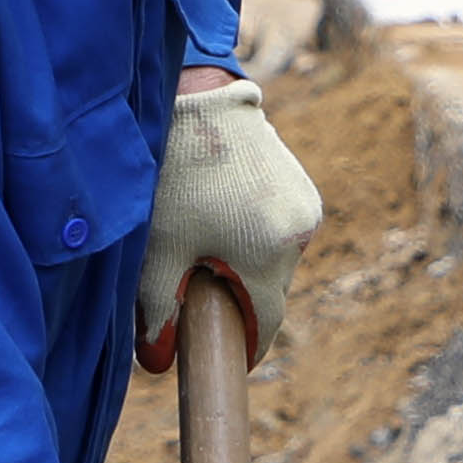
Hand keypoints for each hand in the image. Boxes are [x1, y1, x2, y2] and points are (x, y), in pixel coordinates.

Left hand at [139, 74, 322, 375]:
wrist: (193, 100)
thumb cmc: (170, 176)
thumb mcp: (158, 249)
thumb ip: (159, 309)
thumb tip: (158, 363)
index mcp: (269, 254)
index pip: (266, 323)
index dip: (244, 345)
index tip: (226, 356)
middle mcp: (299, 231)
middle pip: (271, 288)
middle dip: (238, 295)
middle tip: (197, 288)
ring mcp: (305, 203)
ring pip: (275, 257)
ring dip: (246, 261)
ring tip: (203, 239)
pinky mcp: (300, 181)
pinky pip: (280, 226)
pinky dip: (255, 232)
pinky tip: (219, 212)